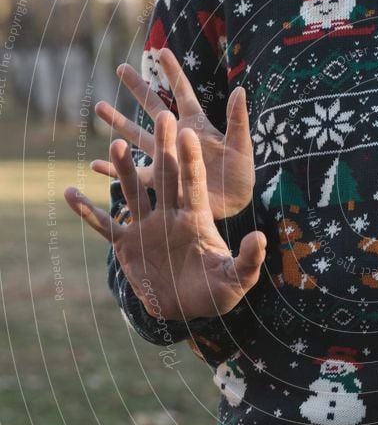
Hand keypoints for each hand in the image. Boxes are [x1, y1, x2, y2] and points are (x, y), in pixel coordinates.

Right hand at [64, 112, 266, 320]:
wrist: (190, 308)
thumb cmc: (219, 291)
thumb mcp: (239, 277)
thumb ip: (249, 258)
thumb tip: (261, 238)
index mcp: (197, 217)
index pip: (194, 183)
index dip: (191, 160)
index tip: (189, 133)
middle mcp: (171, 214)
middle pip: (166, 175)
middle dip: (164, 148)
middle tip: (163, 116)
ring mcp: (147, 226)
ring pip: (133, 192)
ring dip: (124, 169)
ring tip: (118, 142)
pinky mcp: (126, 243)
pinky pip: (104, 224)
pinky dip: (87, 211)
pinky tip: (70, 192)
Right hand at [92, 49, 253, 219]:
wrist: (234, 204)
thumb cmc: (241, 174)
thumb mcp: (242, 145)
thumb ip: (238, 119)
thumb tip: (239, 89)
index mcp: (198, 125)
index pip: (183, 93)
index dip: (173, 72)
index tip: (162, 50)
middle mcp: (177, 137)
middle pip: (154, 107)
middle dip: (138, 87)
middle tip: (121, 67)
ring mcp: (166, 158)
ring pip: (136, 136)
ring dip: (118, 122)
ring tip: (99, 106)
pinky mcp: (159, 181)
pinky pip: (132, 174)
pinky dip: (114, 168)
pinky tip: (95, 162)